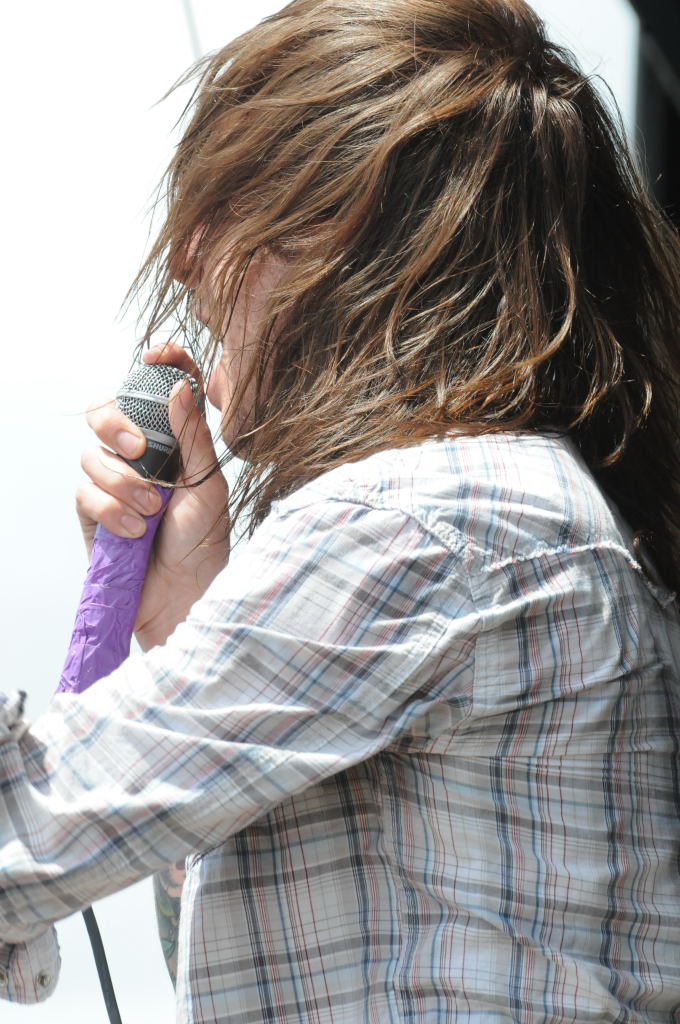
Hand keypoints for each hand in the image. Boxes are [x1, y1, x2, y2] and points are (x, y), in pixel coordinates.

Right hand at [77, 342, 229, 650]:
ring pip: (94, 455)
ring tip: (153, 514)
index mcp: (172, 444)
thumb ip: (194, 438)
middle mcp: (139, 458)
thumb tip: (179, 387)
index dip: (158, 365)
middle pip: (106, 412)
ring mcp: (112, 484)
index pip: (157, 392)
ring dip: (124, 485)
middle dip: (118, 424)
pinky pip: (86, 493)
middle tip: (140, 450)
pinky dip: (113, 511)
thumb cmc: (203, 545)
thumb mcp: (209, 488)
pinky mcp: (92, 512)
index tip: (161, 352)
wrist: (184, 599)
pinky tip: (135, 532)